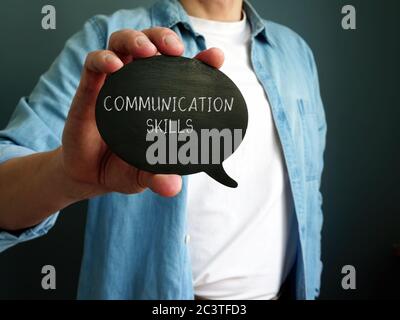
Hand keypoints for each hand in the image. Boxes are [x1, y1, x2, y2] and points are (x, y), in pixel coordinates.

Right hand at [60, 28, 223, 198]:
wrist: (89, 174)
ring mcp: (114, 84)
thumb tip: (173, 187)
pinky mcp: (90, 89)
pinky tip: (114, 66)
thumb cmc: (123, 167)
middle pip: (152, 46)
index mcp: (159, 99)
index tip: (215, 58)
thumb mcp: (144, 174)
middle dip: (165, 39)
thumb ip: (158, 177)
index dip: (200, 62)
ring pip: (123, 44)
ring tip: (147, 51)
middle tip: (175, 49)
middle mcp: (139, 85)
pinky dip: (104, 59)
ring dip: (137, 40)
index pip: (182, 73)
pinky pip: (94, 64)